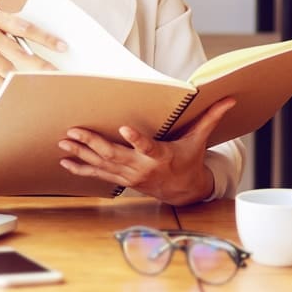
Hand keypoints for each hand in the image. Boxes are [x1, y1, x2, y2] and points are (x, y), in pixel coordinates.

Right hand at [0, 6, 65, 85]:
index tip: (62, 46)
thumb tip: (29, 40)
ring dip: (23, 76)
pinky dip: (5, 83)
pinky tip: (13, 85)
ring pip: (9, 68)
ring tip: (38, 81)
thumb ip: (0, 26)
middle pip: (21, 52)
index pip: (24, 27)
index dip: (46, 38)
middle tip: (57, 72)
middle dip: (41, 65)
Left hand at [57, 97, 236, 204]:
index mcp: (160, 156)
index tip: (124, 129)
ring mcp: (129, 176)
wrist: (183, 191)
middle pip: (114, 155)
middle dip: (92, 143)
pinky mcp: (121, 180)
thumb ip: (210, 118)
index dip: (136, 140)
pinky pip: (97, 175)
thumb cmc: (189, 160)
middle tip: (74, 131)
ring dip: (81, 154)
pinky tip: (64, 161)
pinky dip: (80, 169)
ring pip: (101, 165)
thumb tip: (229, 99)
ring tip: (63, 143)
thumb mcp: (199, 140)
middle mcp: (141, 168)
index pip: (147, 147)